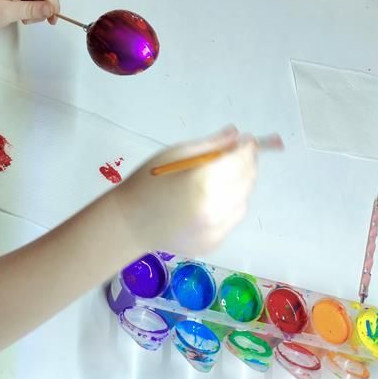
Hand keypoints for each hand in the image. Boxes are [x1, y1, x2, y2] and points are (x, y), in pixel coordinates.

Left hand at [0, 0, 59, 28]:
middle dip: (42, 9)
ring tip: (21, 18)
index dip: (53, 5)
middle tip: (29, 21)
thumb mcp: (8, 13)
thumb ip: (32, 10)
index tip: (52, 21)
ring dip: (36, 10)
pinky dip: (30, 8)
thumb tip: (51, 9)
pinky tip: (20, 13)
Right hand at [116, 127, 257, 256]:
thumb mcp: (176, 154)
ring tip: (221, 178)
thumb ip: (211, 144)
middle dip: (247, 163)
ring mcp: (215, 230)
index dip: (247, 148)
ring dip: (240, 185)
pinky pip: (232, 218)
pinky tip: (212, 199)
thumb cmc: (149, 182)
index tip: (248, 140)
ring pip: (243, 199)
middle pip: (247, 179)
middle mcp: (214, 208)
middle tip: (238, 154)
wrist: (130, 223)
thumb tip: (236, 135)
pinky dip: (230, 205)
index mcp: (203, 182)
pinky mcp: (213, 243)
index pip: (240, 160)